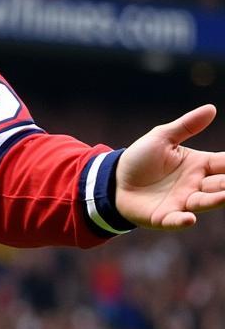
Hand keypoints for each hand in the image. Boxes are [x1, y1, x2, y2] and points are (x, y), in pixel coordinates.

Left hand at [115, 105, 224, 229]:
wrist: (114, 179)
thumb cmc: (141, 159)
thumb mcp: (162, 138)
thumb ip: (187, 126)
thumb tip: (211, 108)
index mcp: (199, 165)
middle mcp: (195, 185)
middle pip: (220, 184)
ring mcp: (182, 202)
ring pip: (204, 202)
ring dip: (216, 200)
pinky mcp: (164, 216)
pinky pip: (176, 220)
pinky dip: (183, 221)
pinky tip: (190, 219)